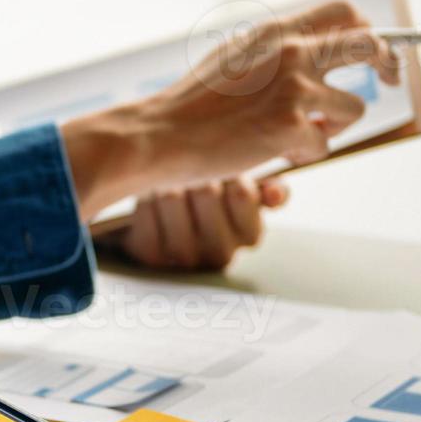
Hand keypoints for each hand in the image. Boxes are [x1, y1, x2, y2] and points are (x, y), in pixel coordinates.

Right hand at [61, 0, 398, 218]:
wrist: (160, 135)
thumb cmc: (190, 105)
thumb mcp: (233, 58)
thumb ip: (272, 51)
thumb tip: (309, 50)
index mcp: (276, 31)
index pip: (344, 12)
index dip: (369, 30)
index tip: (374, 50)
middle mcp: (291, 51)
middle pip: (369, 45)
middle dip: (387, 64)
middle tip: (389, 80)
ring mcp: (293, 88)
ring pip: (354, 107)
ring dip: (335, 126)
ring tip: (300, 136)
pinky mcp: (291, 126)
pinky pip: (324, 144)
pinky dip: (304, 154)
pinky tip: (274, 153)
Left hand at [118, 177, 289, 270]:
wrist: (162, 219)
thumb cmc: (210, 198)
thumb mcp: (243, 189)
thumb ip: (269, 188)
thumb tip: (275, 193)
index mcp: (249, 235)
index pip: (243, 195)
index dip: (228, 170)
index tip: (222, 164)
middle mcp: (221, 253)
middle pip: (205, 192)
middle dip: (195, 169)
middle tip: (189, 165)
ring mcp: (185, 257)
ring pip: (172, 198)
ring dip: (167, 178)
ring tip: (168, 177)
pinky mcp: (152, 256)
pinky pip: (146, 212)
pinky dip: (145, 198)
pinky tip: (150, 196)